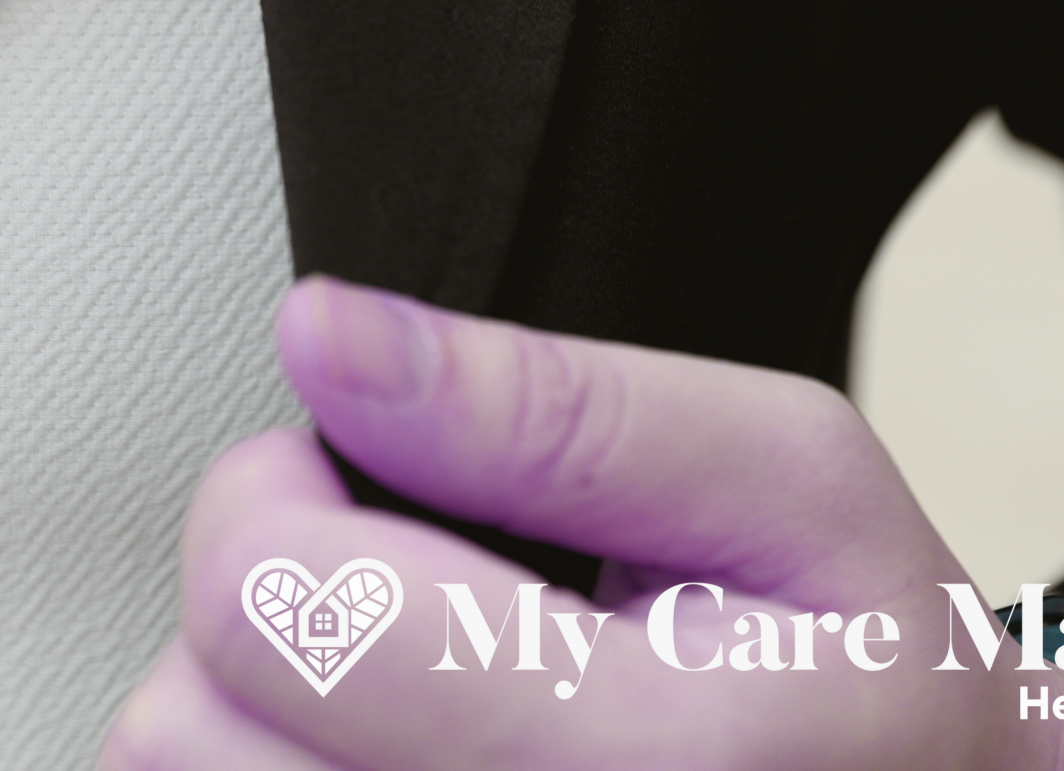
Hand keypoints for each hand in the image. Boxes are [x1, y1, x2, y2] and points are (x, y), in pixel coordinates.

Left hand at [106, 277, 1063, 770]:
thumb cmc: (882, 675)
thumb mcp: (789, 476)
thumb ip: (549, 404)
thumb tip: (328, 335)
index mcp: (637, 762)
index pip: (267, 605)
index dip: (275, 488)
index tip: (360, 471)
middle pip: (182, 725)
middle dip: (257, 605)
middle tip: (393, 584)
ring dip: (254, 708)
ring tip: (407, 677)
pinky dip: (279, 760)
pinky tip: (389, 744)